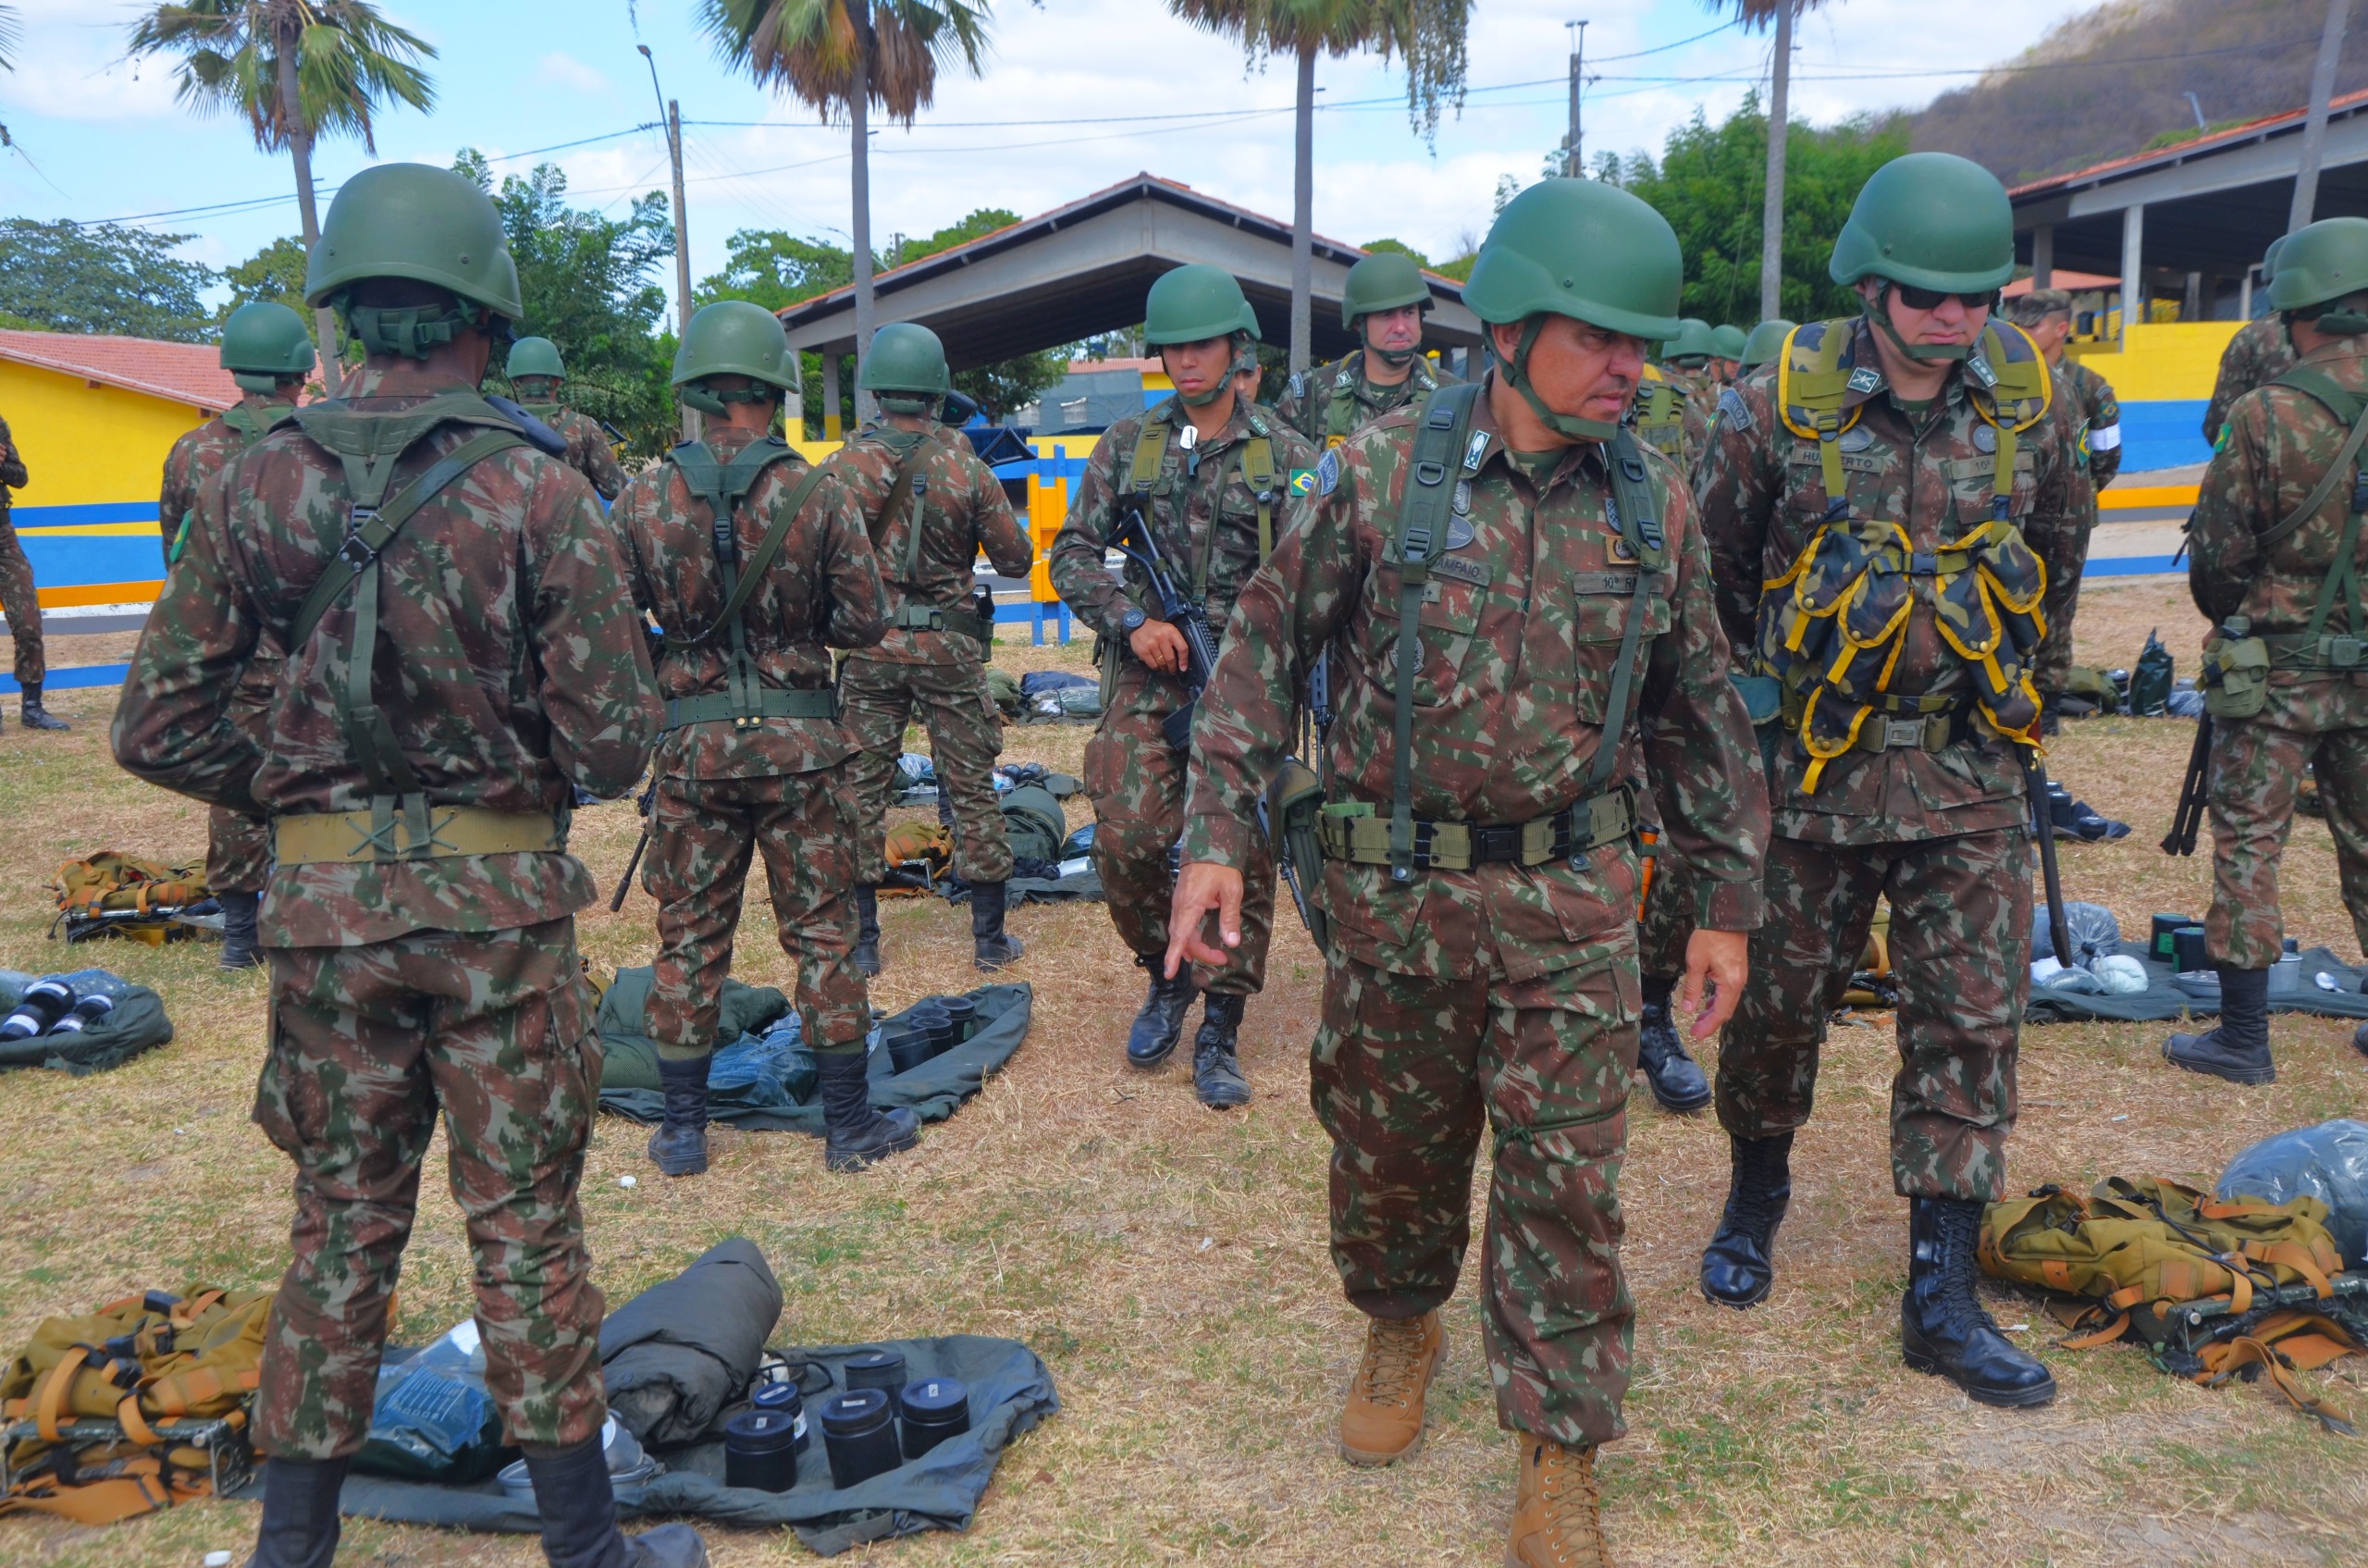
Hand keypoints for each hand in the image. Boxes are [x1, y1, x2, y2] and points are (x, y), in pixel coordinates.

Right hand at [1129, 619, 1189, 673]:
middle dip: (1172, 667)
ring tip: (1164, 668)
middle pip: (1171, 658)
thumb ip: (1175, 641)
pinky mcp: (1143, 651)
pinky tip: (1156, 665)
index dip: (1184, 660)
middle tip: (1172, 671)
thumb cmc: (1156, 629)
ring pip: (1161, 663)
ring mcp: (1151, 644)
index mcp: (1171, 631)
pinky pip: (1153, 664)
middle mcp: (1161, 637)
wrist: (1137, 625)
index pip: (1182, 648)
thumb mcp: (1168, 630)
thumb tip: (1182, 660)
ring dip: (1164, 668)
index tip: (1183, 668)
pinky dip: (1156, 667)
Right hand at [1164, 861, 1242, 977]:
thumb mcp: (1231, 891)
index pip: (1180, 937)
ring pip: (1181, 932)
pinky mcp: (1182, 900)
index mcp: (1190, 906)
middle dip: (1199, 953)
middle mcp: (1180, 907)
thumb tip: (1231, 942)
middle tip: (1222, 959)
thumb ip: (1230, 917)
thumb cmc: (1220, 866)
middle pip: (1183, 939)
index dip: (1174, 957)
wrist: (1208, 842)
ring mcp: (1179, 903)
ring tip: (1214, 954)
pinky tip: (1198, 939)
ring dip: (1194, 945)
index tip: (1169, 973)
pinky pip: (1181, 923)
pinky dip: (1189, 936)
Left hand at [1677, 928, 1749, 1040]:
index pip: (1720, 1013)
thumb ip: (1692, 988)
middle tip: (1696, 1032)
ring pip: (1727, 1001)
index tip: (1696, 1035)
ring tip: (1699, 1020)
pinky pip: (1728, 991)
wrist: (1725, 916)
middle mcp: (1738, 982)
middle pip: (1726, 1010)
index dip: (1708, 1026)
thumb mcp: (1695, 963)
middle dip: (1711, 1022)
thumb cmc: (1709, 937)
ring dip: (1713, 1012)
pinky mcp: (1736, 969)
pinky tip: (1707, 1002)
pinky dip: (1717, 1000)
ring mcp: (1739, 976)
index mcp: (1730, 984)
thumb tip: (1688, 1009)